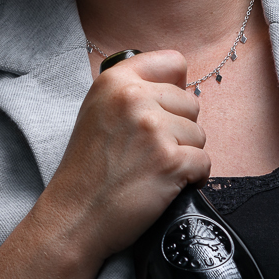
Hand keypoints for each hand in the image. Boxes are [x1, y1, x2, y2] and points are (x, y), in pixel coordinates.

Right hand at [35, 49, 207, 263]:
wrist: (74, 216)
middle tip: (148, 152)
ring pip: (199, 134)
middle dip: (178, 129)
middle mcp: (134, 98)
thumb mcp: (97, 112)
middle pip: (190, 103)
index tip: (162, 111)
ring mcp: (153, 129)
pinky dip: (192, 178)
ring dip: (184, 155)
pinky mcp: (170, 161)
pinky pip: (204, 163)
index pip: (172, 62)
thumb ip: (132, 93)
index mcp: (114, 81)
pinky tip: (166, 186)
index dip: (174, 89)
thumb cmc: (87, 171)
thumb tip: (180, 85)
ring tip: (152, 170)